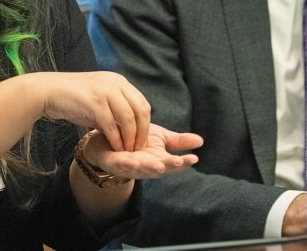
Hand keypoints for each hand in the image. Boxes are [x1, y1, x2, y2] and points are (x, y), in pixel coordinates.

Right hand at [36, 71, 150, 151]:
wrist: (47, 91)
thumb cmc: (72, 98)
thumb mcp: (99, 100)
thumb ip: (115, 110)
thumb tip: (129, 129)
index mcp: (118, 82)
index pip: (142, 104)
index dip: (145, 124)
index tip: (142, 140)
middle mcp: (115, 83)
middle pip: (140, 110)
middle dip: (141, 132)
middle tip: (138, 148)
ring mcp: (105, 91)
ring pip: (128, 118)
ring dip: (130, 138)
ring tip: (128, 151)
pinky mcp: (94, 102)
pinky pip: (111, 124)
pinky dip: (115, 139)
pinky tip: (115, 148)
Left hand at [80, 124, 203, 179]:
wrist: (105, 140)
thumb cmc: (135, 140)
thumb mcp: (160, 138)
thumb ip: (178, 142)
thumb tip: (201, 141)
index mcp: (157, 161)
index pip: (172, 163)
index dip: (183, 162)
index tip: (194, 158)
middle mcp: (144, 167)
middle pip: (159, 168)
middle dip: (169, 166)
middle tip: (180, 162)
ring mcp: (128, 167)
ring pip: (140, 168)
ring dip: (150, 168)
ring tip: (160, 165)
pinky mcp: (112, 162)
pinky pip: (120, 163)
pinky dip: (127, 163)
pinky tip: (135, 161)